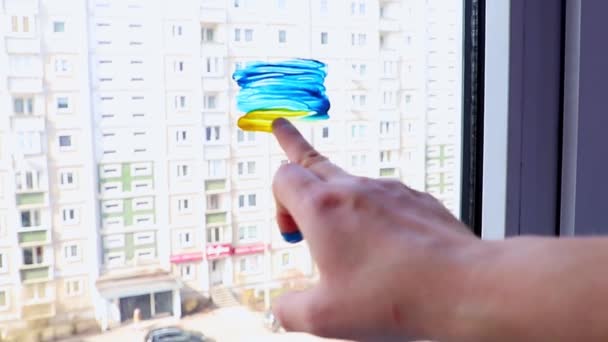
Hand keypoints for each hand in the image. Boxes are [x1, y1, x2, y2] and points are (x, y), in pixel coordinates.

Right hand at [271, 118, 481, 340]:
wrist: (461, 286)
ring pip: (350, 179)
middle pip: (312, 158)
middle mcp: (354, 189)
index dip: (277, 202)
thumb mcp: (326, 317)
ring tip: (338, 215)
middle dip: (291, 144)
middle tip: (279, 127)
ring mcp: (389, 190)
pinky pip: (384, 197)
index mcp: (322, 209)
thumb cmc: (394, 298)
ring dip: (335, 193)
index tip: (291, 233)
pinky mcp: (416, 199)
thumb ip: (291, 311)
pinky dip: (373, 211)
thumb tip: (282, 310)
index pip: (283, 176)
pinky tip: (385, 243)